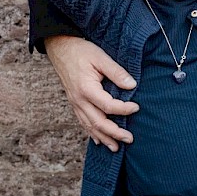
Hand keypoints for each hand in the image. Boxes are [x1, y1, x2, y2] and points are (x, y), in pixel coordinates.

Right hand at [45, 35, 138, 149]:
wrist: (60, 48)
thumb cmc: (81, 51)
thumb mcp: (100, 57)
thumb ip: (116, 72)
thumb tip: (132, 85)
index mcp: (86, 89)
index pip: (107, 105)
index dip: (123, 109)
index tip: (136, 107)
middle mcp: (79, 100)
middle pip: (98, 122)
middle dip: (114, 133)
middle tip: (129, 139)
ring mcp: (75, 103)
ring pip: (89, 126)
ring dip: (103, 137)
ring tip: (116, 148)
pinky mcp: (74, 102)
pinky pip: (82, 122)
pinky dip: (91, 132)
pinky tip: (99, 140)